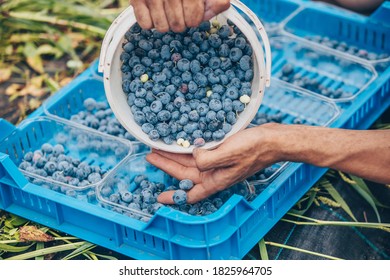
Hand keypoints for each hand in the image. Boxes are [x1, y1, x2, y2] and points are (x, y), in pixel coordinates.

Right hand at [131, 0, 230, 32]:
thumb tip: (220, 7)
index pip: (194, 18)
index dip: (194, 19)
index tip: (192, 14)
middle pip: (178, 26)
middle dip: (180, 23)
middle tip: (178, 13)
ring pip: (162, 27)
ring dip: (166, 24)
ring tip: (166, 12)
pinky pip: (145, 24)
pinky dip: (150, 22)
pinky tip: (154, 12)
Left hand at [146, 124, 282, 203]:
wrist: (272, 139)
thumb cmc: (253, 149)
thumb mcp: (228, 155)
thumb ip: (207, 160)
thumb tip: (192, 156)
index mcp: (216, 180)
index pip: (190, 193)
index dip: (174, 197)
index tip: (158, 198)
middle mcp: (215, 174)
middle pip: (185, 173)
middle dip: (167, 165)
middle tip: (151, 156)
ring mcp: (218, 163)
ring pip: (191, 162)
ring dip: (175, 155)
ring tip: (160, 147)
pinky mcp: (222, 151)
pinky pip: (200, 152)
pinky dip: (189, 149)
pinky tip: (182, 142)